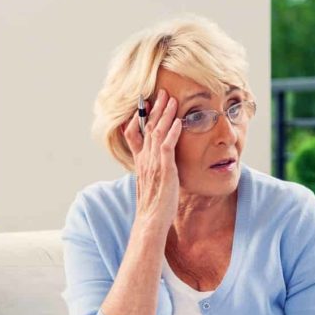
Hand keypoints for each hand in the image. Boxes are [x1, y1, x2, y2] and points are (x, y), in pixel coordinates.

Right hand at [123, 89, 181, 235]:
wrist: (150, 221)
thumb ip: (149, 171)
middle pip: (148, 128)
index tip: (144, 104)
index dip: (140, 118)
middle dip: (154, 109)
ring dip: (165, 115)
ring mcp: (153, 163)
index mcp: (141, 162)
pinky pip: (167, 146)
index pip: (136, 134)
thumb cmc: (153, 207)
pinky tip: (178, 121)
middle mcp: (145, 159)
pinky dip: (172, 132)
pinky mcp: (164, 170)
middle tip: (160, 93)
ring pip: (158, 133)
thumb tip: (152, 166)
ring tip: (171, 99)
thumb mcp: (148, 184)